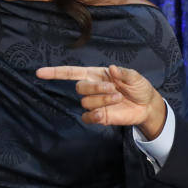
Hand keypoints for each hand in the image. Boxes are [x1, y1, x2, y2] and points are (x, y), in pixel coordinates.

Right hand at [35, 64, 166, 138]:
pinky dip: (94, 116)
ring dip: (102, 100)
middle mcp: (93, 88)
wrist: (147, 106)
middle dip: (96, 88)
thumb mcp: (135, 76)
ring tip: (118, 98)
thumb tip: (111, 69)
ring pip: (86, 102)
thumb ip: (123, 73)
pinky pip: (87, 118)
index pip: (71, 73)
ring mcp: (95, 103)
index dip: (55, 72)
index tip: (40, 73)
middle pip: (80, 87)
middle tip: (114, 89)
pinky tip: (105, 113)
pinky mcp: (99, 117)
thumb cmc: (139, 87)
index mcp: (97, 75)